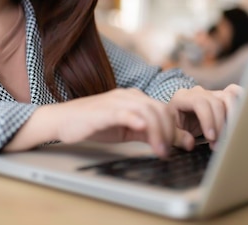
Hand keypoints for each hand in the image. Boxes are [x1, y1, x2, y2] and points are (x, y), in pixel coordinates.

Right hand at [4, 88, 192, 156]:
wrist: (63, 120)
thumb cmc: (94, 125)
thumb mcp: (128, 131)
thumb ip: (151, 134)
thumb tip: (179, 142)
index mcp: (136, 99)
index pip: (164, 110)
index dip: (176, 128)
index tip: (185, 146)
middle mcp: (128, 96)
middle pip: (159, 109)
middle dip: (170, 132)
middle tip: (171, 152)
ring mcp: (116, 101)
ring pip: (147, 110)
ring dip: (157, 131)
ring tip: (160, 150)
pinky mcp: (104, 110)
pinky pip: (124, 112)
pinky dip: (136, 120)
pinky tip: (143, 130)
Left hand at [167, 84, 241, 148]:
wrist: (178, 119)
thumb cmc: (174, 125)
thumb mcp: (171, 131)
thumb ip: (178, 136)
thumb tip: (190, 143)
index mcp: (182, 97)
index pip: (200, 102)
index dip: (208, 120)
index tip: (211, 138)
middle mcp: (198, 92)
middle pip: (216, 102)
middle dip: (219, 126)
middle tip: (218, 144)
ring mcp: (211, 92)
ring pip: (228, 97)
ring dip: (232, 119)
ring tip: (228, 137)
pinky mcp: (221, 96)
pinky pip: (235, 93)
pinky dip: (241, 104)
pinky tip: (240, 120)